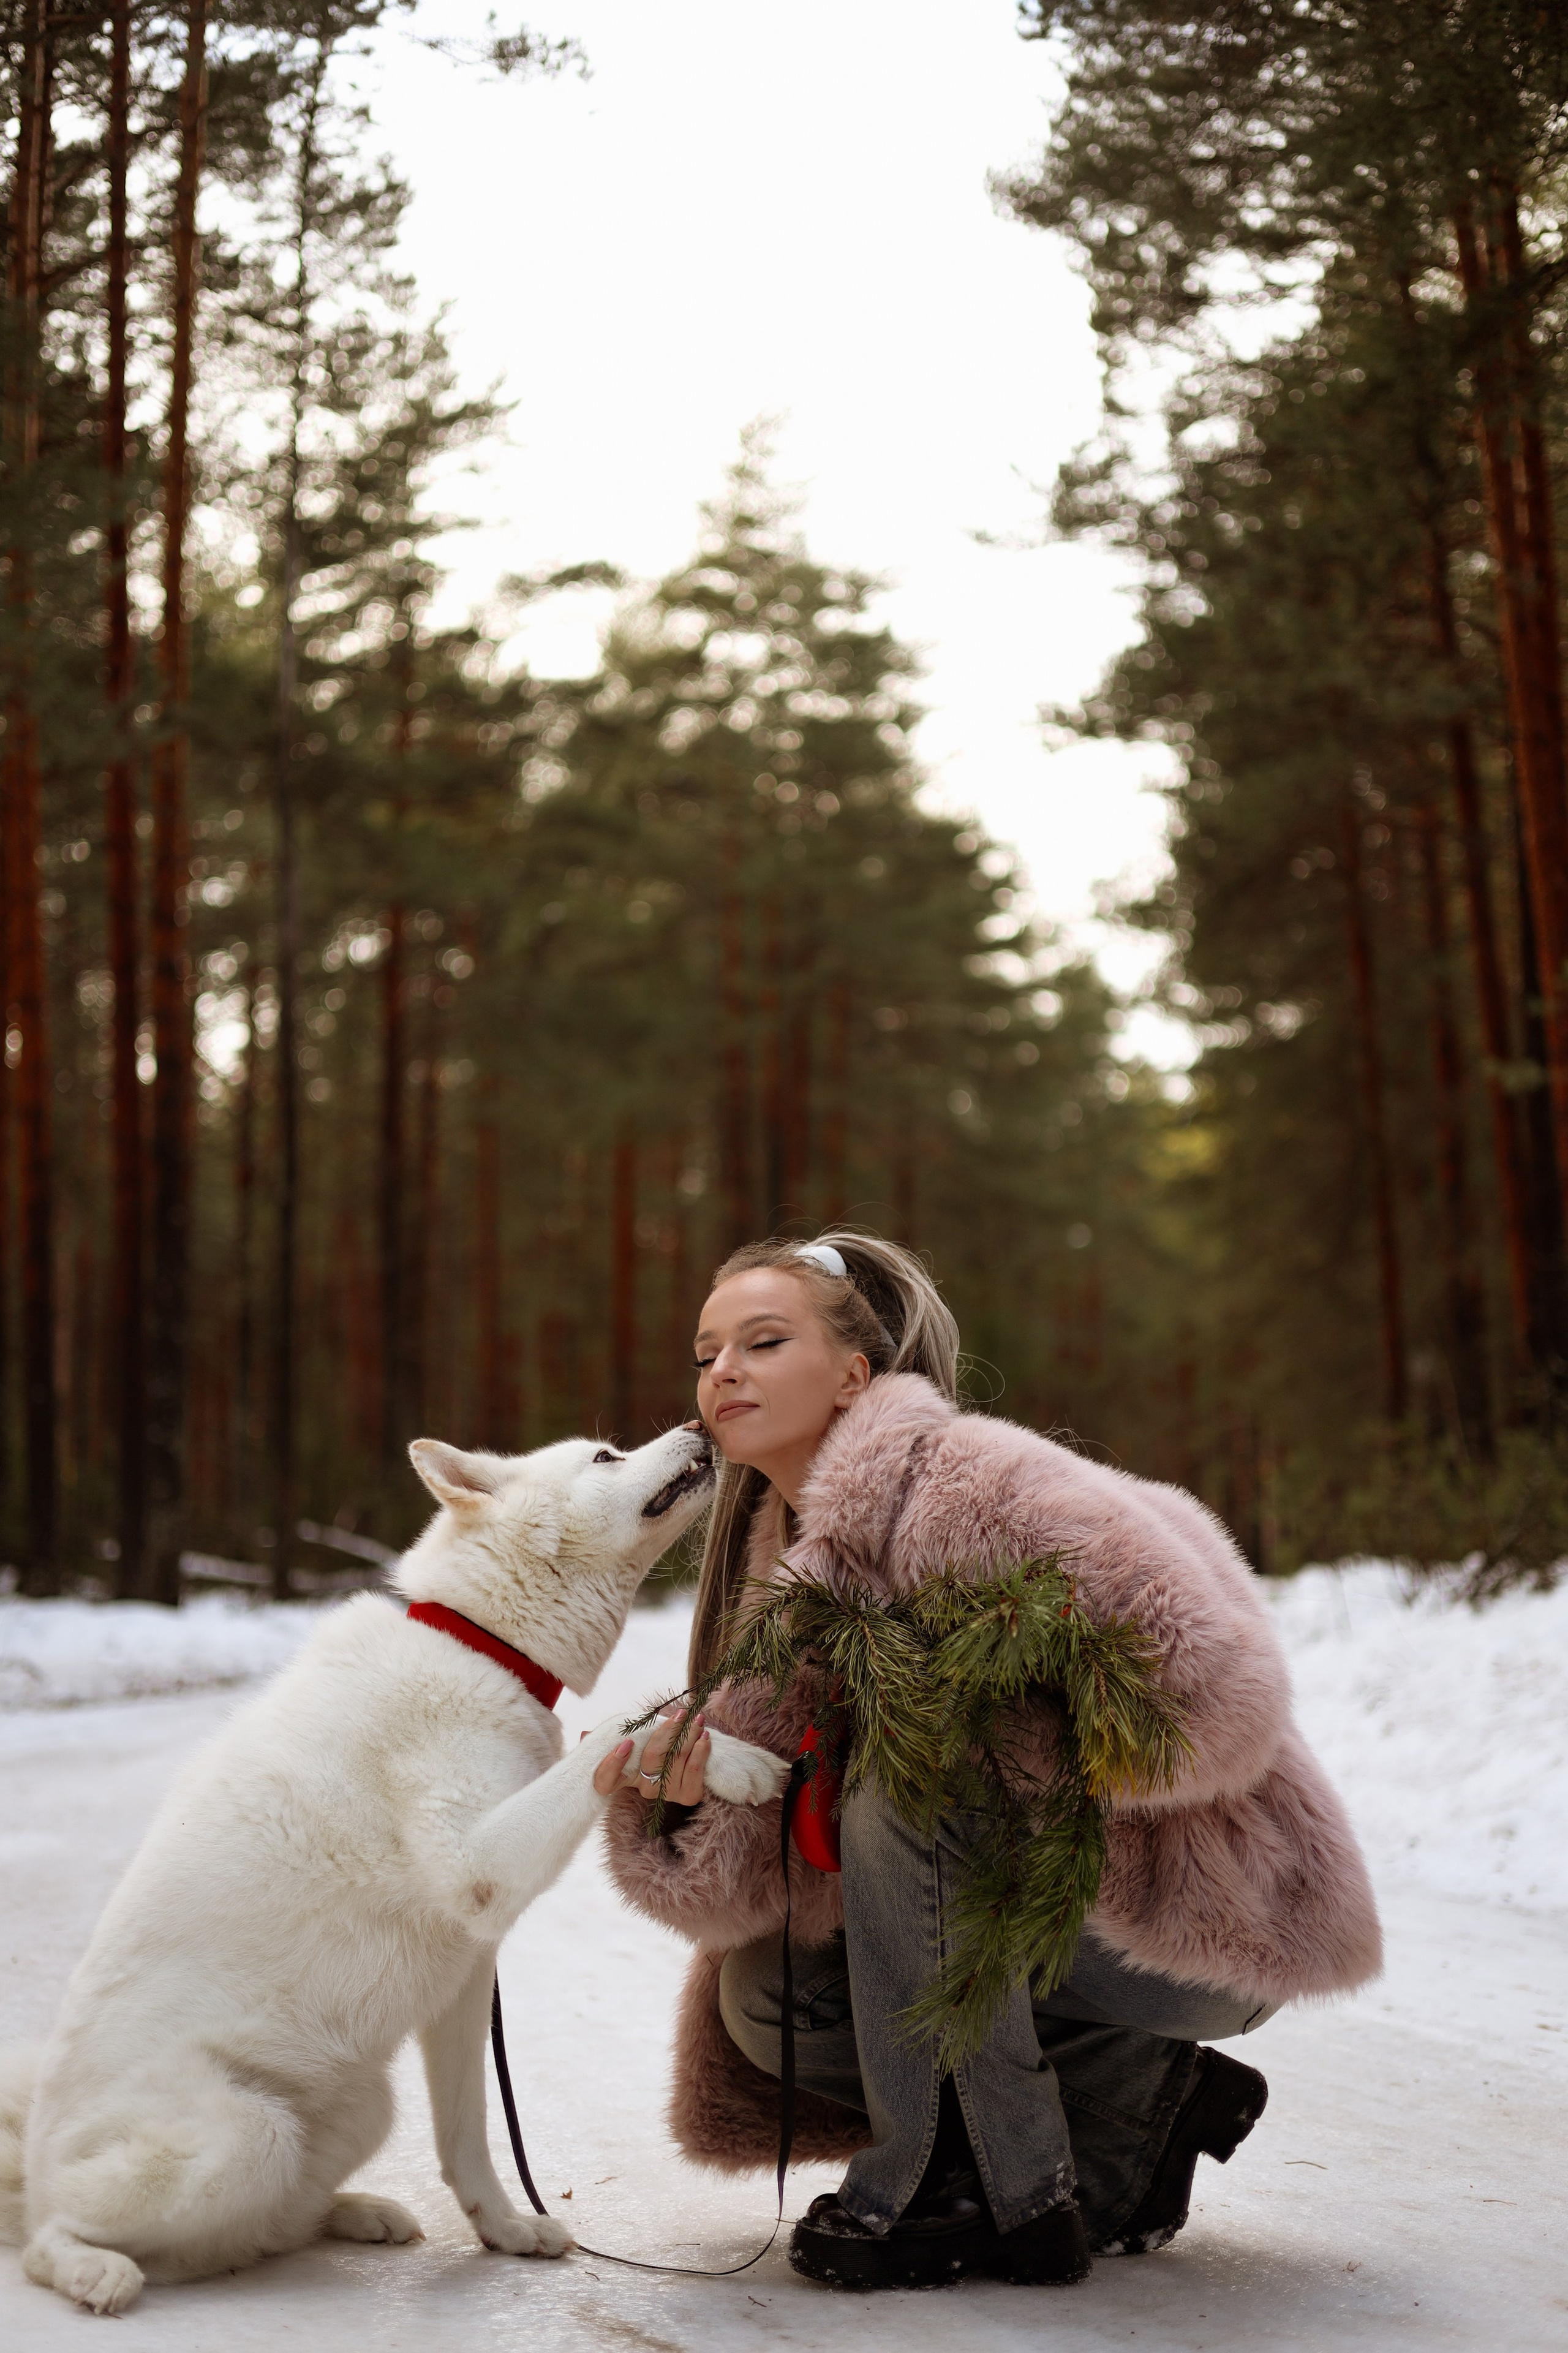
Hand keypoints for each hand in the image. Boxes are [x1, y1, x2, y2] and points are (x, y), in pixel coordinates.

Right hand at [591, 1704, 709, 1801]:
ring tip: (696, 1719)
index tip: (625, 1743)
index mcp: (624, 1777)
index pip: (605, 1782)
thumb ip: (608, 1738)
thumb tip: (585, 1734)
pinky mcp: (688, 1796)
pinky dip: (700, 1752)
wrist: (687, 1760)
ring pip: (676, 1760)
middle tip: (680, 1714)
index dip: (612, 1765)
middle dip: (668, 1734)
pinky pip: (694, 1771)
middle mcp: (643, 1788)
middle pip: (651, 1761)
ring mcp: (666, 1794)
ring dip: (689, 1736)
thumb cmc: (654, 1747)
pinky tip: (704, 1737)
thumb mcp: (631, 1741)